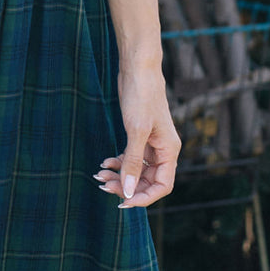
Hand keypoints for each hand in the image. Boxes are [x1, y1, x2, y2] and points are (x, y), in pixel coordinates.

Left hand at [93, 58, 180, 208]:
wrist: (137, 69)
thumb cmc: (141, 96)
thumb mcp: (136, 131)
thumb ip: (132, 162)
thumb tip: (127, 191)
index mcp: (169, 151)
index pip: (162, 186)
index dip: (143, 197)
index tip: (123, 201)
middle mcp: (163, 150)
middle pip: (147, 181)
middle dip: (126, 186)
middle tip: (103, 185)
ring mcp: (151, 144)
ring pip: (136, 170)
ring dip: (119, 176)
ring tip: (99, 175)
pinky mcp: (139, 136)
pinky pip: (130, 158)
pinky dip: (118, 163)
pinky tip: (105, 162)